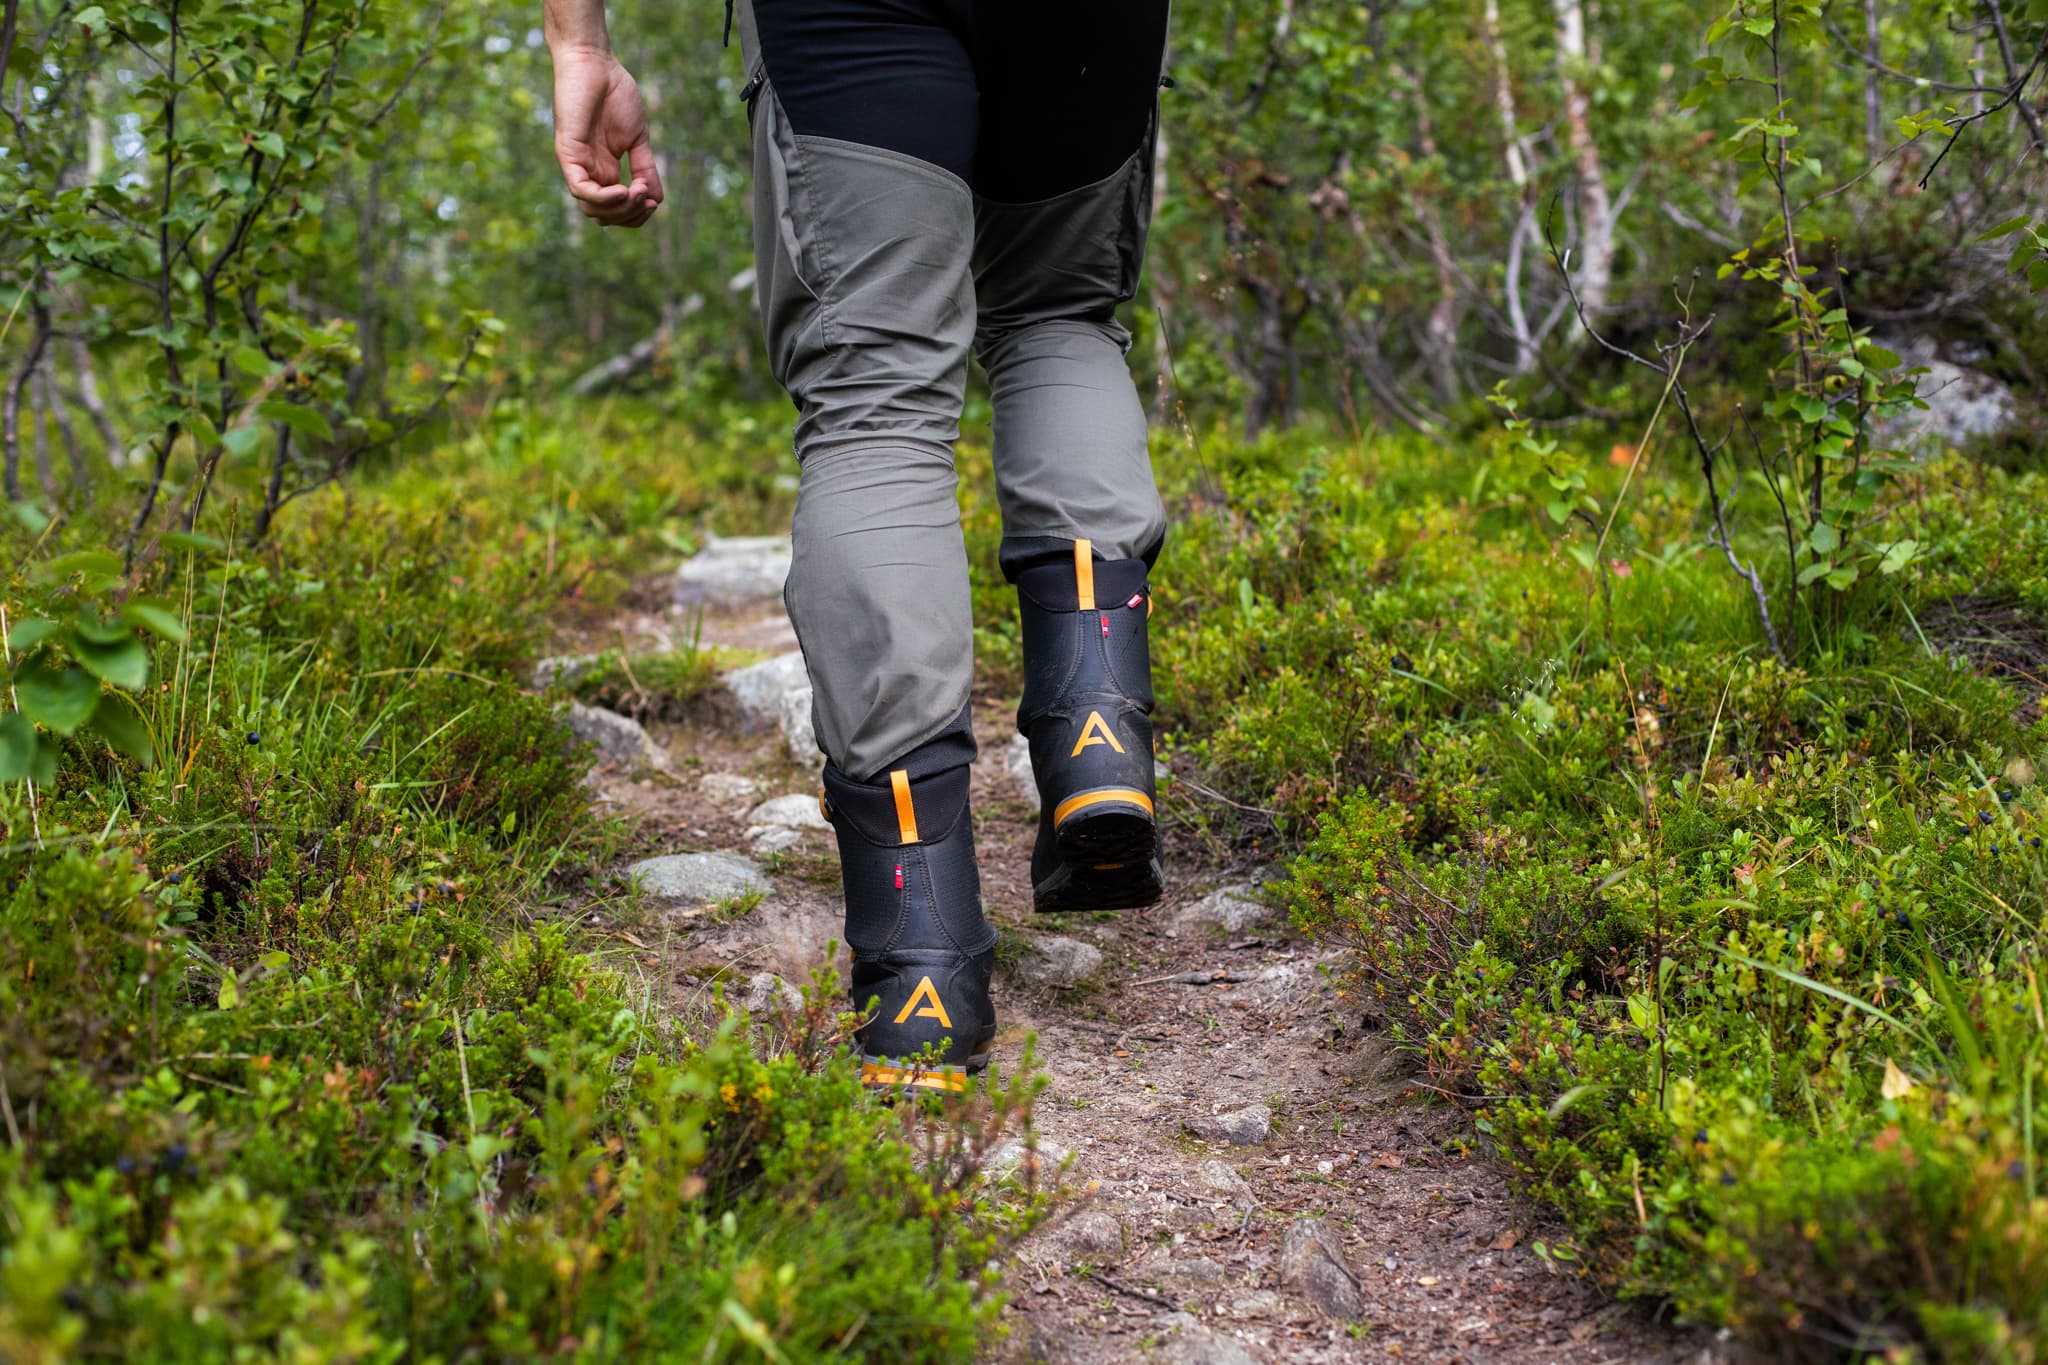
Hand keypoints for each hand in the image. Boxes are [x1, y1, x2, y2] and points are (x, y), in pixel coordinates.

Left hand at [550, 47, 662, 226]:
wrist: (594, 63)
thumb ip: (645, 167)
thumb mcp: (637, 138)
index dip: (636, 214)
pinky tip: (623, 190)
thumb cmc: (615, 94)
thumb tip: (657, 199)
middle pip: (605, 215)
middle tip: (647, 196)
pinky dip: (602, 198)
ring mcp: (577, 164)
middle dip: (630, 214)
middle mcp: (589, 171)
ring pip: (592, 208)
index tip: (654, 200)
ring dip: (620, 208)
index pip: (616, 209)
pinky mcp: (567, 153)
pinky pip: (580, 189)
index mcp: (604, 169)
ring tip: (638, 192)